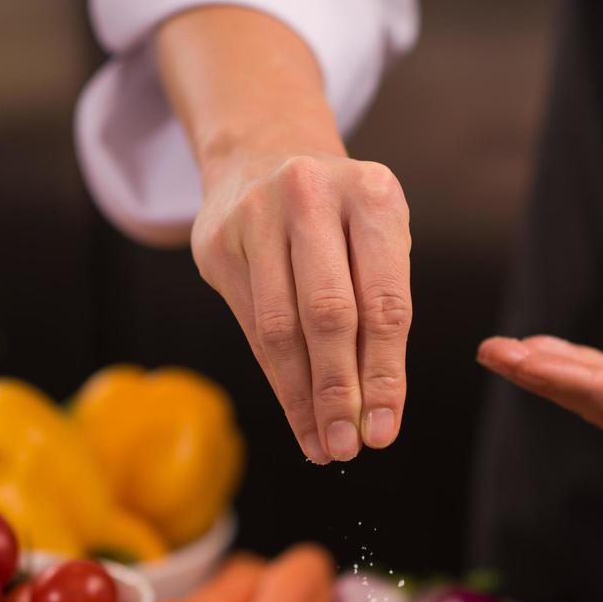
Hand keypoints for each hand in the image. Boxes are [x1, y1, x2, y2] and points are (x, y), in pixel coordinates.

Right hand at [191, 153, 412, 462]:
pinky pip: (251, 327)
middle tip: (348, 447)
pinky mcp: (218, 243)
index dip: (384, 374)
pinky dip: (277, 380)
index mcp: (372, 195)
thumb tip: (374, 412)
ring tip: (322, 444)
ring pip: (280, 328)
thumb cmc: (337, 217)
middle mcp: (312, 197)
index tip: (383, 431)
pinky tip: (296, 415)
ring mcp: (257, 216)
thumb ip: (380, 313)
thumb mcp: (375, 241)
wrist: (263, 154)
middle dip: (339, 392)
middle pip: (328, 315)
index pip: (383, 301)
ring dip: (303, 397)